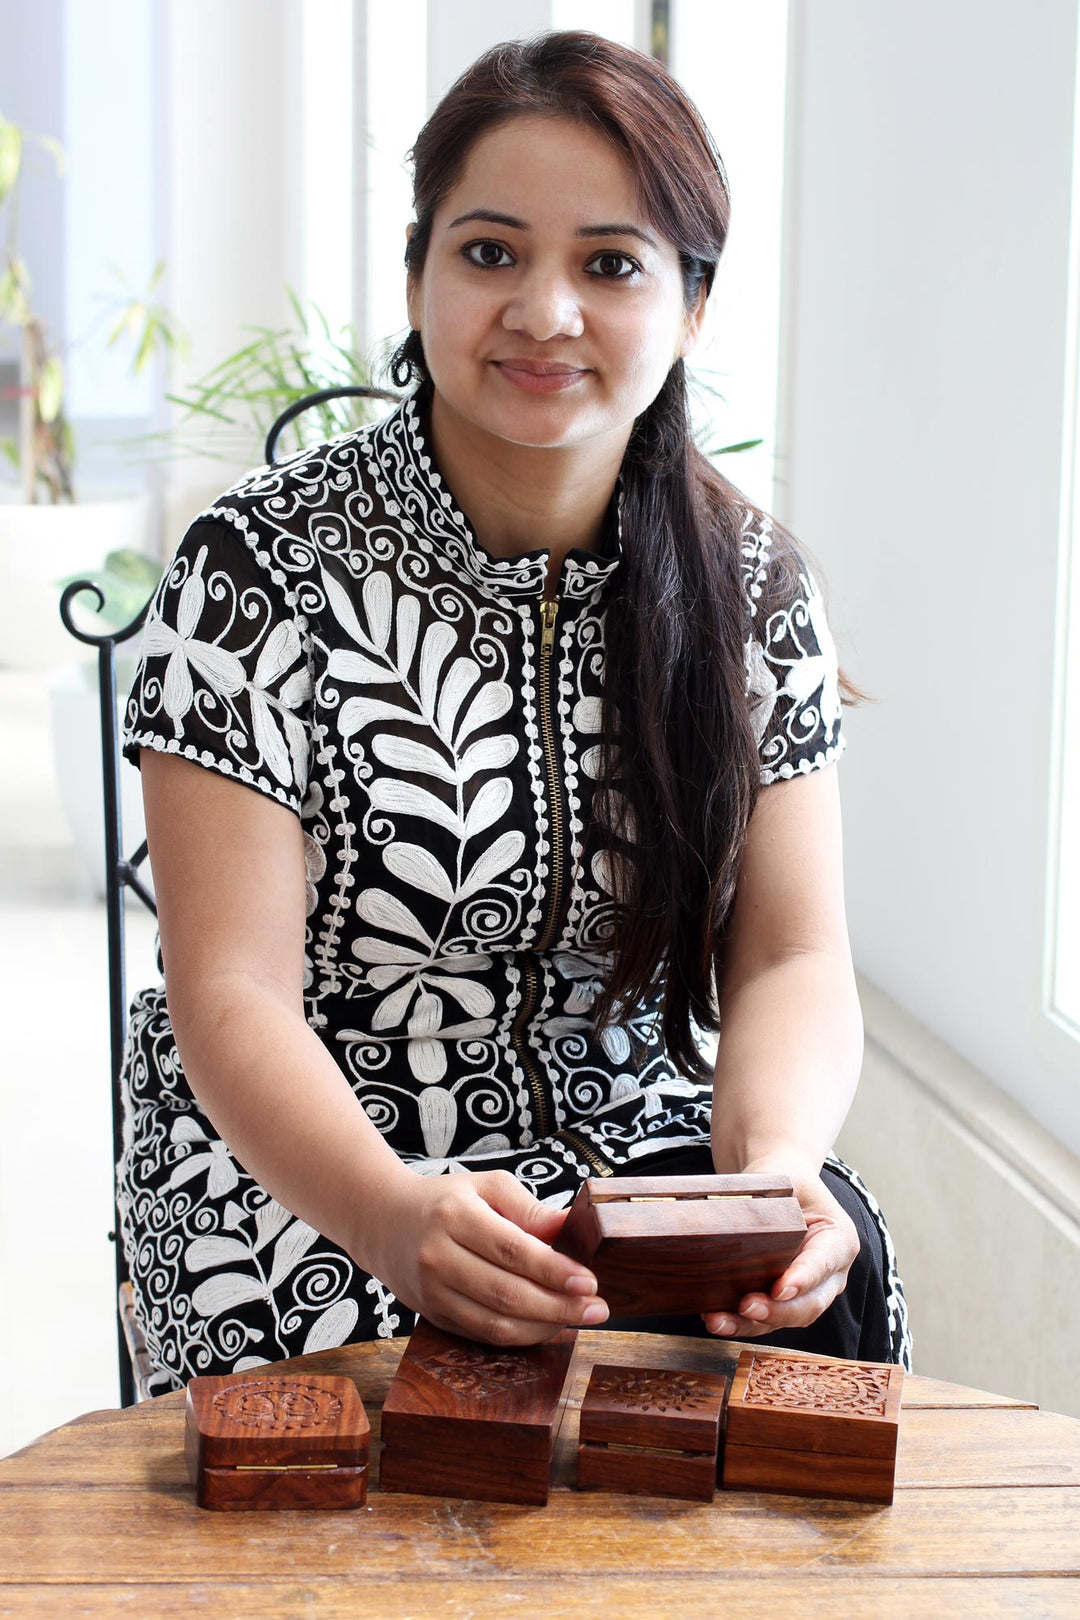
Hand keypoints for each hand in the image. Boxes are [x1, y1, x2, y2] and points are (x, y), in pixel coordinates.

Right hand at [364, 1168, 608, 1345]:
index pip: (512, 1250)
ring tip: (578, 1319)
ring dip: (544, 1327)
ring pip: (495, 1323)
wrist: (382, 1222)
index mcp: (454, 1216)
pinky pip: (482, 1335)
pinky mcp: (433, 1317)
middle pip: (506, 1293)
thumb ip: (529, 1209)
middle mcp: (438, 1257)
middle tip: (597, 1308)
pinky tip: (546, 1325)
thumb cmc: (444, 1201)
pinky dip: (520, 1335)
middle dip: (559, 1306)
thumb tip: (571, 1229)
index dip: (554, 1270)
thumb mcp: (486, 1187)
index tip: (589, 1280)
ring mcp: (432, 1292)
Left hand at [702, 1154, 859, 1338]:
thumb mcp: (785, 1179)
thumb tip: (733, 1218)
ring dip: (753, 1324)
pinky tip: (715, 1318)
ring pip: (786, 1318)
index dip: (804, 1279)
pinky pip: (766, 1319)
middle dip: (778, 1310)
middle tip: (748, 1306)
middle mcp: (829, 1273)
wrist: (783, 1184)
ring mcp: (808, 1291)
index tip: (780, 1288)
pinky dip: (741, 1322)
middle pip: (810, 1303)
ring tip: (719, 1320)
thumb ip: (769, 1198)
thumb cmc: (786, 1179)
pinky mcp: (783, 1301)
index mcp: (838, 1239)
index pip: (823, 1262)